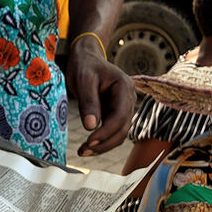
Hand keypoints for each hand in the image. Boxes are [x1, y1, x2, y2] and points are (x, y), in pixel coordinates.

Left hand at [64, 37, 135, 156]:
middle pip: (122, 129)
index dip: (106, 132)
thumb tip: (91, 126)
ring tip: (83, 151)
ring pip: (119, 134)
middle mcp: (128, 99)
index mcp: (124, 87)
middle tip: (83, 151)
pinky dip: (102, 142)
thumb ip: (88, 102)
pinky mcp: (115, 114)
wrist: (86, 59)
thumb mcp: (83, 80)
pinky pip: (113, 132)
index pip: (120, 116)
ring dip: (103, 146)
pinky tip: (88, 147)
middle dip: (104, 143)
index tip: (89, 142)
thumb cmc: (84, 66)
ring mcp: (124, 107)